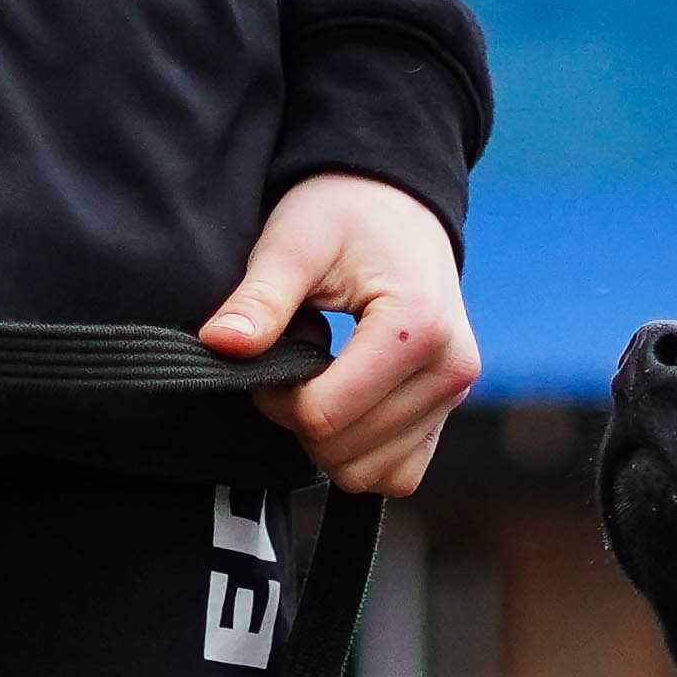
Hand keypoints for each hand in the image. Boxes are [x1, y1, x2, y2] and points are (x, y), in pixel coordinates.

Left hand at [200, 173, 478, 497]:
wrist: (395, 202)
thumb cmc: (342, 213)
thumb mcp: (293, 242)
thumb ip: (260, 298)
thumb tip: (220, 344)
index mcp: (416, 328)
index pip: (325, 416)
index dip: (276, 399)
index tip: (270, 352)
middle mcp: (450, 370)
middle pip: (346, 452)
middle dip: (301, 419)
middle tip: (294, 359)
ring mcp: (455, 395)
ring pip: (373, 475)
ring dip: (331, 438)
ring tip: (325, 373)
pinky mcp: (449, 410)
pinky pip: (400, 473)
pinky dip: (362, 452)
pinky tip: (346, 400)